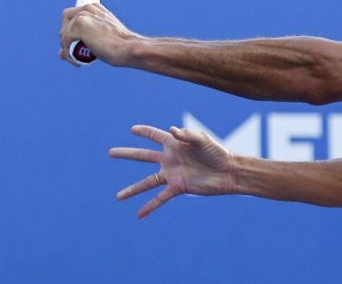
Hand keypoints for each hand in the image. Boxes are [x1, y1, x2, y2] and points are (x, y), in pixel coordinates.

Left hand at [59, 4, 137, 65]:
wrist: (128, 49)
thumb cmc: (119, 46)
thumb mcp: (99, 40)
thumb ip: (82, 41)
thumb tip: (61, 54)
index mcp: (95, 9)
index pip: (70, 18)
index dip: (70, 34)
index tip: (78, 46)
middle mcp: (87, 8)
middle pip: (64, 27)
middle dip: (68, 43)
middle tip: (78, 55)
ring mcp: (83, 15)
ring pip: (63, 35)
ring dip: (68, 50)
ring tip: (81, 59)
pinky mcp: (79, 24)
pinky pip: (65, 42)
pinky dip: (70, 53)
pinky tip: (80, 60)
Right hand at [109, 125, 235, 217]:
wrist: (228, 172)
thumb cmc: (217, 153)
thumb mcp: (203, 140)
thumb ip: (188, 135)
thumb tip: (172, 130)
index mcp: (175, 144)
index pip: (155, 135)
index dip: (144, 131)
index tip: (133, 129)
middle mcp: (170, 159)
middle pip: (143, 156)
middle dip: (127, 154)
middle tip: (110, 152)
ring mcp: (172, 174)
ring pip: (147, 182)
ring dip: (133, 189)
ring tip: (118, 197)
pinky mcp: (178, 187)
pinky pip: (160, 198)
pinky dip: (150, 206)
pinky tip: (138, 215)